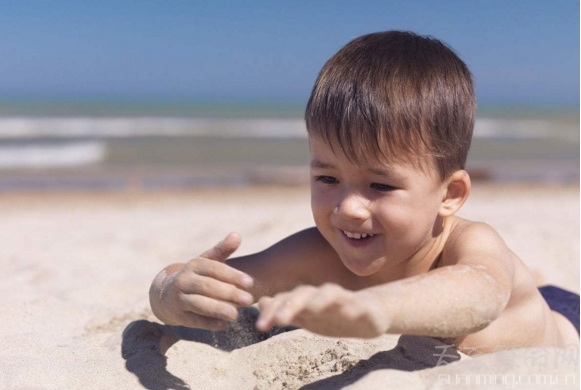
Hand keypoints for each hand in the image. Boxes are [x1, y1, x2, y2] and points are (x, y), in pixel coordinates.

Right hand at [153, 233, 253, 329]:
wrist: (166, 294)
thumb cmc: (196, 276)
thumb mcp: (206, 261)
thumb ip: (222, 250)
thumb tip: (237, 235)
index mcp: (194, 265)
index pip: (214, 269)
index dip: (232, 275)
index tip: (250, 282)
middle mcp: (184, 280)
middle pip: (207, 287)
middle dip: (229, 293)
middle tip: (249, 300)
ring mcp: (179, 298)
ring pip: (199, 304)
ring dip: (217, 309)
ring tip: (236, 315)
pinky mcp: (178, 315)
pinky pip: (193, 320)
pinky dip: (208, 323)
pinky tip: (224, 325)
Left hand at [256, 283, 389, 337]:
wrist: (372, 312)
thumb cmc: (335, 314)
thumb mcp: (308, 316)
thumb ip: (285, 310)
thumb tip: (260, 302)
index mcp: (308, 299)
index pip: (286, 300)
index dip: (272, 311)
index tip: (260, 327)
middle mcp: (323, 295)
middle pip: (304, 293)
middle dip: (290, 305)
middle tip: (278, 320)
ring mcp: (344, 299)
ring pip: (330, 293)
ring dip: (320, 300)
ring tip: (312, 309)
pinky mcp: (364, 306)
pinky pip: (358, 305)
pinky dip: (353, 307)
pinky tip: (349, 313)